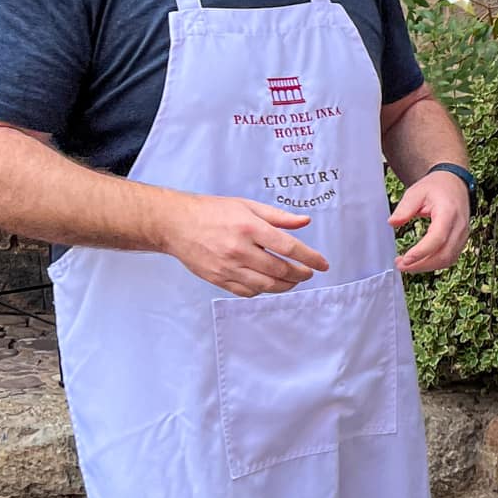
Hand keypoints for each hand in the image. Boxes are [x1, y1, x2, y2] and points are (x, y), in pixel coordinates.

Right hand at [160, 194, 329, 296]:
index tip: (322, 264)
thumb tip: (305, 221)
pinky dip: (263, 291)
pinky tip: (269, 284)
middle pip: (280, 270)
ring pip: (266, 286)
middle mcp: (239, 249)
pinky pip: (247, 292)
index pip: (288, 247)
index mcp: (249, 227)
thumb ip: (278, 217)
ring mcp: (227, 267)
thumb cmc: (212, 211)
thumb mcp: (247, 205)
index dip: (310, 258)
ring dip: (286, 286)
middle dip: (301, 274)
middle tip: (308, 272)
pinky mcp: (218, 279)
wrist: (176, 224)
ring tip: (294, 281)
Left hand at [391, 170, 471, 273]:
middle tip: (401, 265)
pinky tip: (420, 262)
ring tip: (407, 265)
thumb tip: (392, 223)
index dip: (422, 251)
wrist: (454, 183)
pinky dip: (434, 263)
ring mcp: (463, 235)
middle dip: (421, 264)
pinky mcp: (461, 240)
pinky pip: (450, 257)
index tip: (405, 259)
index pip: (438, 238)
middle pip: (444, 254)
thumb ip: (404, 208)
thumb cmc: (437, 187)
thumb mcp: (416, 192)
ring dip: (427, 266)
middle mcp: (459, 226)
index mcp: (449, 212)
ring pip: (448, 259)